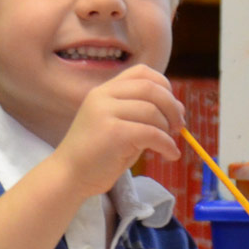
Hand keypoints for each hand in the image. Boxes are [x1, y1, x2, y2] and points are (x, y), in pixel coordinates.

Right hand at [49, 65, 184, 199]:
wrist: (70, 175)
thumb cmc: (98, 153)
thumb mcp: (120, 124)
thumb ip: (143, 112)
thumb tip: (179, 107)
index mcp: (104, 91)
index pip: (142, 72)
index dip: (164, 85)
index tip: (170, 106)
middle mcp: (102, 97)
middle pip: (151, 88)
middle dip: (172, 106)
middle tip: (177, 126)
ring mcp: (105, 113)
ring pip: (152, 111)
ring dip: (168, 129)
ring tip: (168, 144)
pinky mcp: (113, 133)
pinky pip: (152, 133)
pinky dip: (168, 145)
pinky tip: (170, 155)